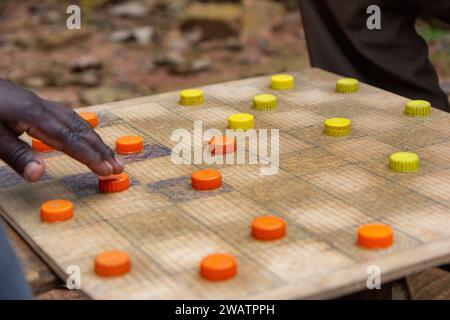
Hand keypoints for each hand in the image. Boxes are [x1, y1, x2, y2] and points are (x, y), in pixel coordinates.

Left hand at [0, 79, 123, 181]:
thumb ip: (15, 155)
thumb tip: (40, 175)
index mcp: (32, 114)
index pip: (70, 140)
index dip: (91, 157)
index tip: (109, 171)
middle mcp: (40, 106)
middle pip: (79, 128)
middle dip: (100, 149)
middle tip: (118, 167)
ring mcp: (36, 102)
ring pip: (74, 119)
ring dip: (93, 138)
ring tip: (107, 153)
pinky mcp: (30, 102)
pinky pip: (65, 115)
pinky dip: (79, 127)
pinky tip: (80, 132)